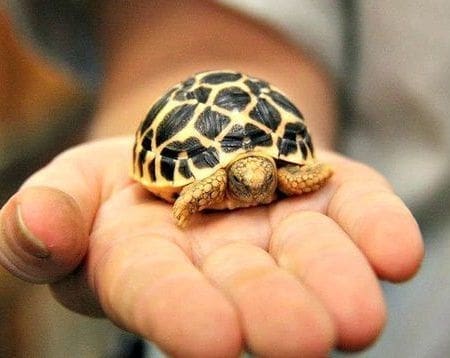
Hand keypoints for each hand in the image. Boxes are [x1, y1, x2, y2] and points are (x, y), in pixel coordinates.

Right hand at [0, 137, 422, 356]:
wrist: (189, 145)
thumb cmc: (120, 184)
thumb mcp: (69, 188)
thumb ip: (47, 213)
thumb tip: (38, 225)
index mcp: (154, 265)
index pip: (161, 294)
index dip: (183, 314)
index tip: (212, 340)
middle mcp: (224, 259)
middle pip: (250, 286)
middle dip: (275, 311)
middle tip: (308, 338)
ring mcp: (280, 225)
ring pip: (312, 255)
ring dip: (335, 279)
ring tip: (358, 314)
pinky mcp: (324, 191)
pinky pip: (356, 210)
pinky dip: (377, 228)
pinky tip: (396, 251)